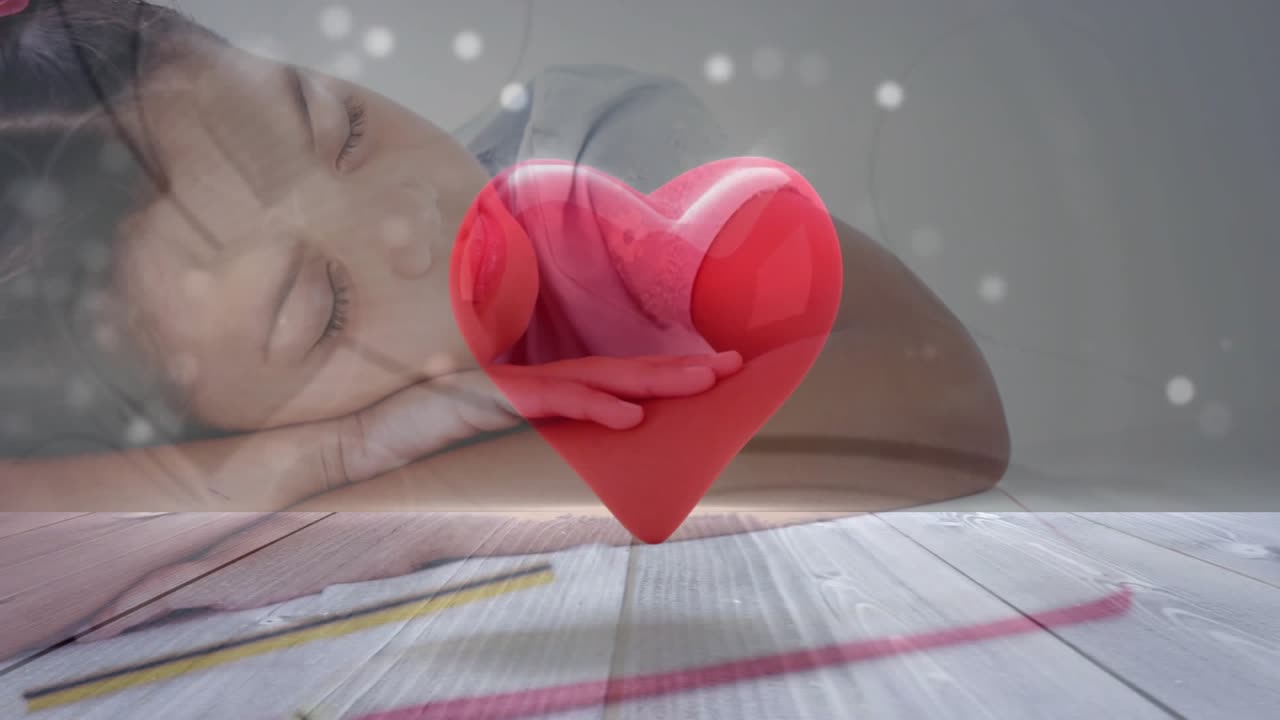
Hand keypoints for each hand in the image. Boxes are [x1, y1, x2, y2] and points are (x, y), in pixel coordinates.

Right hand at [333, 351, 742, 484]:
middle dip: (677, 368)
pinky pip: (547, 401)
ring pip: (592, 377)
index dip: (662, 370)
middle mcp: (527, 374)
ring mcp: (506, 382)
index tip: (714, 371)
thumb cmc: (422, 435)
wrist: (358, 438)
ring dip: (650, 381)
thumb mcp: (493, 432)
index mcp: (535, 382)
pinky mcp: (483, 396)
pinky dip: (591, 407)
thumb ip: (539, 425)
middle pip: (615, 368)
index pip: (610, 373)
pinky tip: (628, 418)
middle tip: (734, 367)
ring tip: (702, 384)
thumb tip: (598, 438)